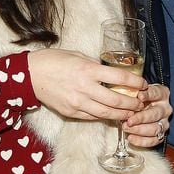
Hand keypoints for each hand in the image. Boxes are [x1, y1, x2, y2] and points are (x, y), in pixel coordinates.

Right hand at [28, 48, 146, 122]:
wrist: (30, 75)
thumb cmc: (53, 61)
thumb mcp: (78, 55)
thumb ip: (95, 65)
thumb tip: (110, 72)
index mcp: (88, 70)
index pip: (119, 77)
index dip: (135, 82)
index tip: (143, 84)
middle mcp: (85, 88)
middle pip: (116, 100)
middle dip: (132, 104)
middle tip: (141, 103)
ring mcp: (78, 103)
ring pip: (106, 113)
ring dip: (122, 114)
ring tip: (131, 113)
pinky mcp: (71, 112)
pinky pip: (93, 117)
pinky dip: (105, 117)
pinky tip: (113, 116)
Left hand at [123, 83, 171, 147]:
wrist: (145, 107)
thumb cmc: (140, 98)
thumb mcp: (138, 90)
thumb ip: (134, 92)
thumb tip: (126, 96)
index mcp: (162, 94)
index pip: (156, 93)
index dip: (148, 95)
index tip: (139, 96)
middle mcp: (165, 109)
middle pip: (155, 114)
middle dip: (141, 118)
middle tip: (129, 120)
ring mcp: (164, 122)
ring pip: (154, 129)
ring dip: (139, 130)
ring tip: (126, 128)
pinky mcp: (161, 134)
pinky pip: (153, 140)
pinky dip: (141, 141)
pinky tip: (131, 138)